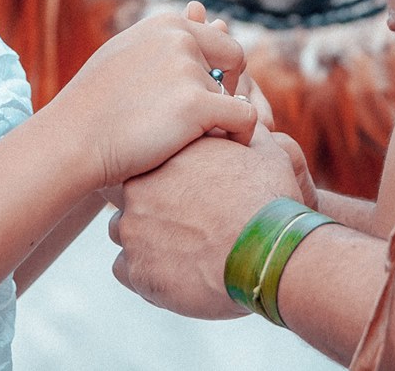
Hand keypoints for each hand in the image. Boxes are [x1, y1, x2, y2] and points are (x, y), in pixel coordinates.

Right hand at [45, 4, 254, 190]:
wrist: (72, 140)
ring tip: (196, 141)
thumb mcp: (128, 55)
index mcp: (166, 25)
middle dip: (230, 88)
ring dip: (223, 118)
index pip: (219, 39)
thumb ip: (166, 40)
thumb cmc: (96, 105)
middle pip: (234, 60)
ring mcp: (188, 69)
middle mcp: (180, 38)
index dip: (220, 70)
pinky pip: (246, 117)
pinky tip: (230, 148)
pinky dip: (244, 134)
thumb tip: (201, 10)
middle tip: (212, 120)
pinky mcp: (195, 104)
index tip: (207, 96)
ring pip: (234, 95)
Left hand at [108, 128, 304, 318]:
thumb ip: (247, 133)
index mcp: (169, 158)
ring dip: (147, 241)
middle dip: (154, 208)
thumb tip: (245, 120)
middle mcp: (142, 191)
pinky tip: (176, 273)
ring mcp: (134, 232)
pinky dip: (146, 273)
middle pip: (133, 197)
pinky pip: (126, 270)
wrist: (266, 255)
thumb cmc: (268, 203)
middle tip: (187, 225)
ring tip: (183, 252)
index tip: (185, 192)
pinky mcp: (137, 272)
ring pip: (126, 234)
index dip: (167, 177)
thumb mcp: (265, 152)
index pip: (149, 161)